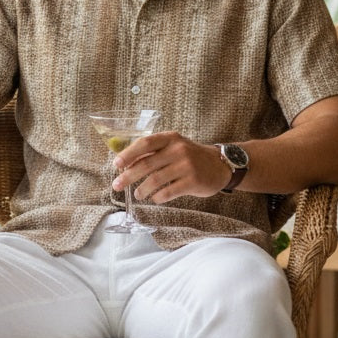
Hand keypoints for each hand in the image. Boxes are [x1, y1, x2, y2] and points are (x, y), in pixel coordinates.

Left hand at [112, 131, 231, 202]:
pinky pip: (168, 192)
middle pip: (146, 164)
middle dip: (128, 176)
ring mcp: (186, 166)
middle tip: (117, 185)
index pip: (144, 144)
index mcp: (170, 138)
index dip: (128, 154)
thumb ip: (153, 152)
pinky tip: (155, 198)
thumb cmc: (191, 157)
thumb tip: (126, 163)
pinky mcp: (193, 182)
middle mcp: (178, 150)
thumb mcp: (174, 147)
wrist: (220, 165)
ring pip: (155, 180)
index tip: (116, 165)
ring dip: (142, 190)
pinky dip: (158, 197)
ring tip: (138, 194)